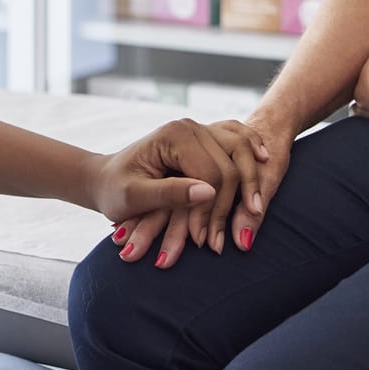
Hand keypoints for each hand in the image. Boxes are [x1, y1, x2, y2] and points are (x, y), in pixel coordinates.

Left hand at [107, 113, 292, 267]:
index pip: (210, 172)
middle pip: (228, 166)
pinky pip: (237, 142)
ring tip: (254, 211)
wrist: (105, 179)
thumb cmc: (113, 191)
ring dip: (248, 182)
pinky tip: (264, 159)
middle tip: (222, 242)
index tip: (202, 240)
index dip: (210, 209)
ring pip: (238, 154)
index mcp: (173, 135)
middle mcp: (190, 127)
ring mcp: (199, 131)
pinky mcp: (204, 139)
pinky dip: (252, 149)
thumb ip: (170, 193)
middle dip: (228, 206)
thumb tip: (209, 192)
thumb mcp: (134, 196)